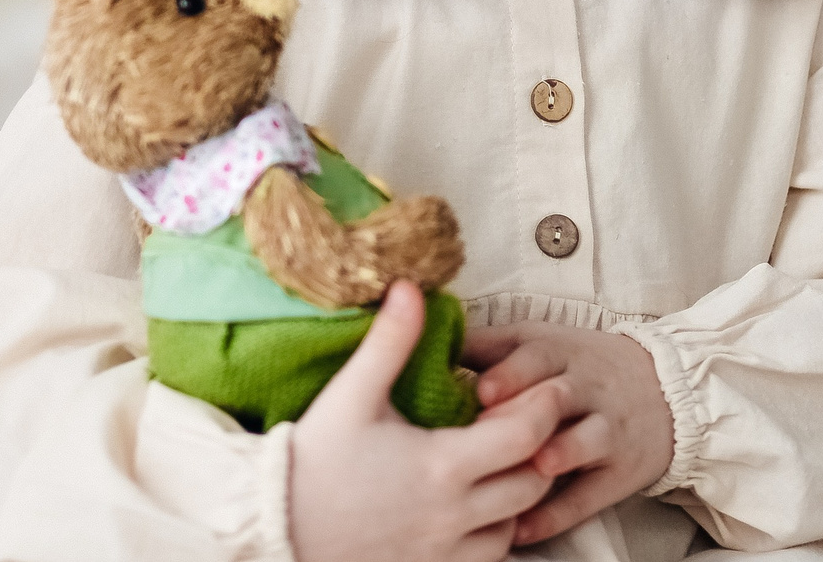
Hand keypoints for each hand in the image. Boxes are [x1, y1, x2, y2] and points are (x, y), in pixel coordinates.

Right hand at [289, 283, 566, 561]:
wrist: (277, 524)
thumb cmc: (314, 458)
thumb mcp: (351, 393)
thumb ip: (389, 341)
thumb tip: (410, 288)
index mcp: (442, 464)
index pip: (526, 436)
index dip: (544, 409)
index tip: (545, 388)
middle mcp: (453, 513)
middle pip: (533, 482)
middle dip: (541, 449)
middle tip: (526, 420)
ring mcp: (445, 549)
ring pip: (518, 525)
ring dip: (521, 493)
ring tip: (503, 461)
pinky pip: (490, 558)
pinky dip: (497, 531)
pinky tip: (477, 505)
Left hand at [465, 321, 674, 546]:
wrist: (666, 389)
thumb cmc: (579, 366)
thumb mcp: (538, 342)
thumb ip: (485, 347)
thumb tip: (424, 345)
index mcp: (557, 352)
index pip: (533, 354)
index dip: (508, 372)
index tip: (480, 389)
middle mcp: (583, 387)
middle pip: (559, 394)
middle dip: (526, 411)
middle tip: (489, 430)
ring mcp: (605, 430)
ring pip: (584, 440)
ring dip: (558, 454)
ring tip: (530, 469)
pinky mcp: (618, 472)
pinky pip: (587, 496)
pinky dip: (554, 515)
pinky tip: (520, 530)